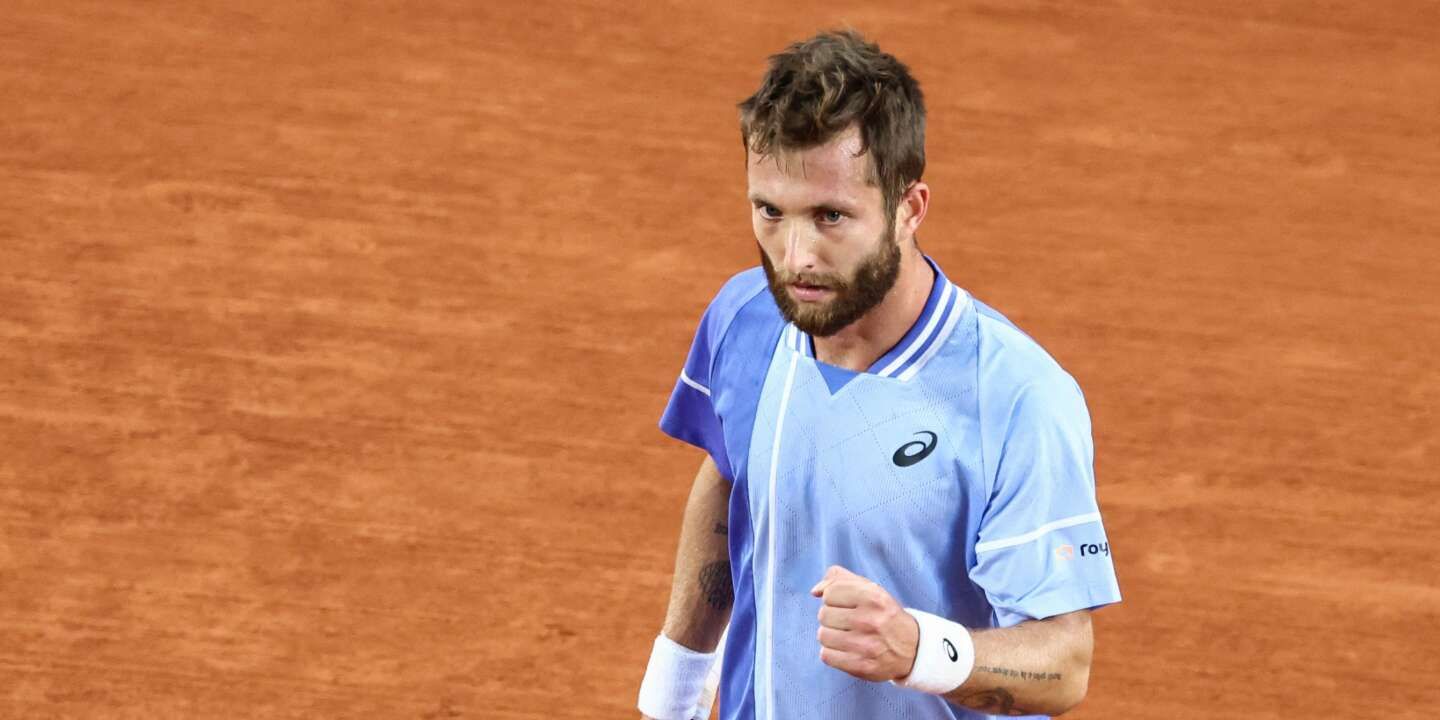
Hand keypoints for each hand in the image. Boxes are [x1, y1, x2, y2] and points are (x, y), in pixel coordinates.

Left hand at [809, 565, 919, 681]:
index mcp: (874, 597)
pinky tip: (846, 649)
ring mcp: (866, 645)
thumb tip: (815, 591)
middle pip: (823, 614)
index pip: (830, 592)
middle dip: (832, 617)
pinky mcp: (860, 666)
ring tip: (847, 636)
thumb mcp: (870, 589)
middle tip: (848, 622)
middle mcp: (870, 620)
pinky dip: (832, 652)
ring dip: (831, 635)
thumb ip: (840, 579)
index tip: (846, 604)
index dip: (834, 598)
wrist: (912, 649)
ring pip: (823, 635)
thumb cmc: (884, 615)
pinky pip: (826, 655)